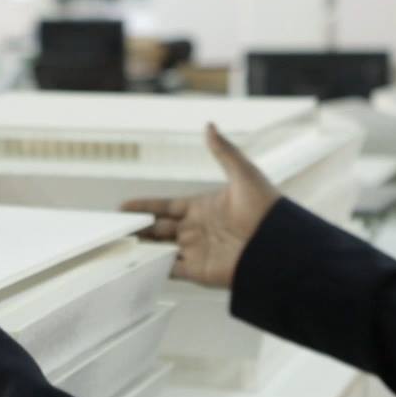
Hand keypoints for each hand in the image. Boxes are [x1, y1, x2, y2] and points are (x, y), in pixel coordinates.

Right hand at [122, 124, 280, 288]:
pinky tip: (139, 265)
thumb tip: (209, 125)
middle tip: (116, 227)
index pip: (166, 207)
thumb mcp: (243, 173)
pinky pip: (171, 270)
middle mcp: (197, 230)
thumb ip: (223, 151)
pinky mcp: (200, 271)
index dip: (145, 207)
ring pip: (161, 249)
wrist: (279, 243)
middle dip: (139, 228)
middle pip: (159, 229)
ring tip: (120, 245)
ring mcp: (198, 251)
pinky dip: (155, 268)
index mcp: (202, 207)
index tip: (124, 207)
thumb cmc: (266, 208)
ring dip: (143, 248)